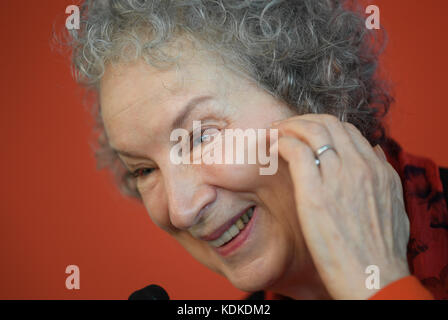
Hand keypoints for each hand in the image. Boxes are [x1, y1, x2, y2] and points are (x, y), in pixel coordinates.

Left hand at [271, 114, 410, 298]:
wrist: (375, 277)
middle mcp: (359, 166)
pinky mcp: (315, 193)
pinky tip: (273, 148)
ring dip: (288, 126)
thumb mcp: (393, 205)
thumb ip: (383, 175)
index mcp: (377, 169)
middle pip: (328, 124)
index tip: (305, 132)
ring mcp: (337, 177)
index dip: (322, 126)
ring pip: (311, 131)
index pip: (347, 130)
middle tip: (284, 127)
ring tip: (274, 132)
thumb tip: (374, 152)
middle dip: (302, 120)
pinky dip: (282, 142)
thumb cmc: (381, 249)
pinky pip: (297, 151)